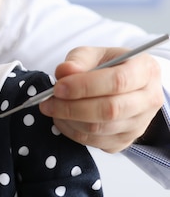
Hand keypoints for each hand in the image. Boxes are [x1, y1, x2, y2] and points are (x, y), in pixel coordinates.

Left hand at [39, 46, 163, 152]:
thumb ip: (78, 60)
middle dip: (72, 107)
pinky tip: (62, 119)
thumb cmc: (107, 65)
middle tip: (47, 102)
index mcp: (145, 70)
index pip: (118, 82)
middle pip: (110, 110)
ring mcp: (140, 124)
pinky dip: (72, 132)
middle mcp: (149, 99)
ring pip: (100, 129)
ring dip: (69, 120)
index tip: (58, 87)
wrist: (123, 84)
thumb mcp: (94, 54)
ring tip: (52, 108)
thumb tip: (64, 71)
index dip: (84, 86)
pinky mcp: (126, 141)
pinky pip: (96, 142)